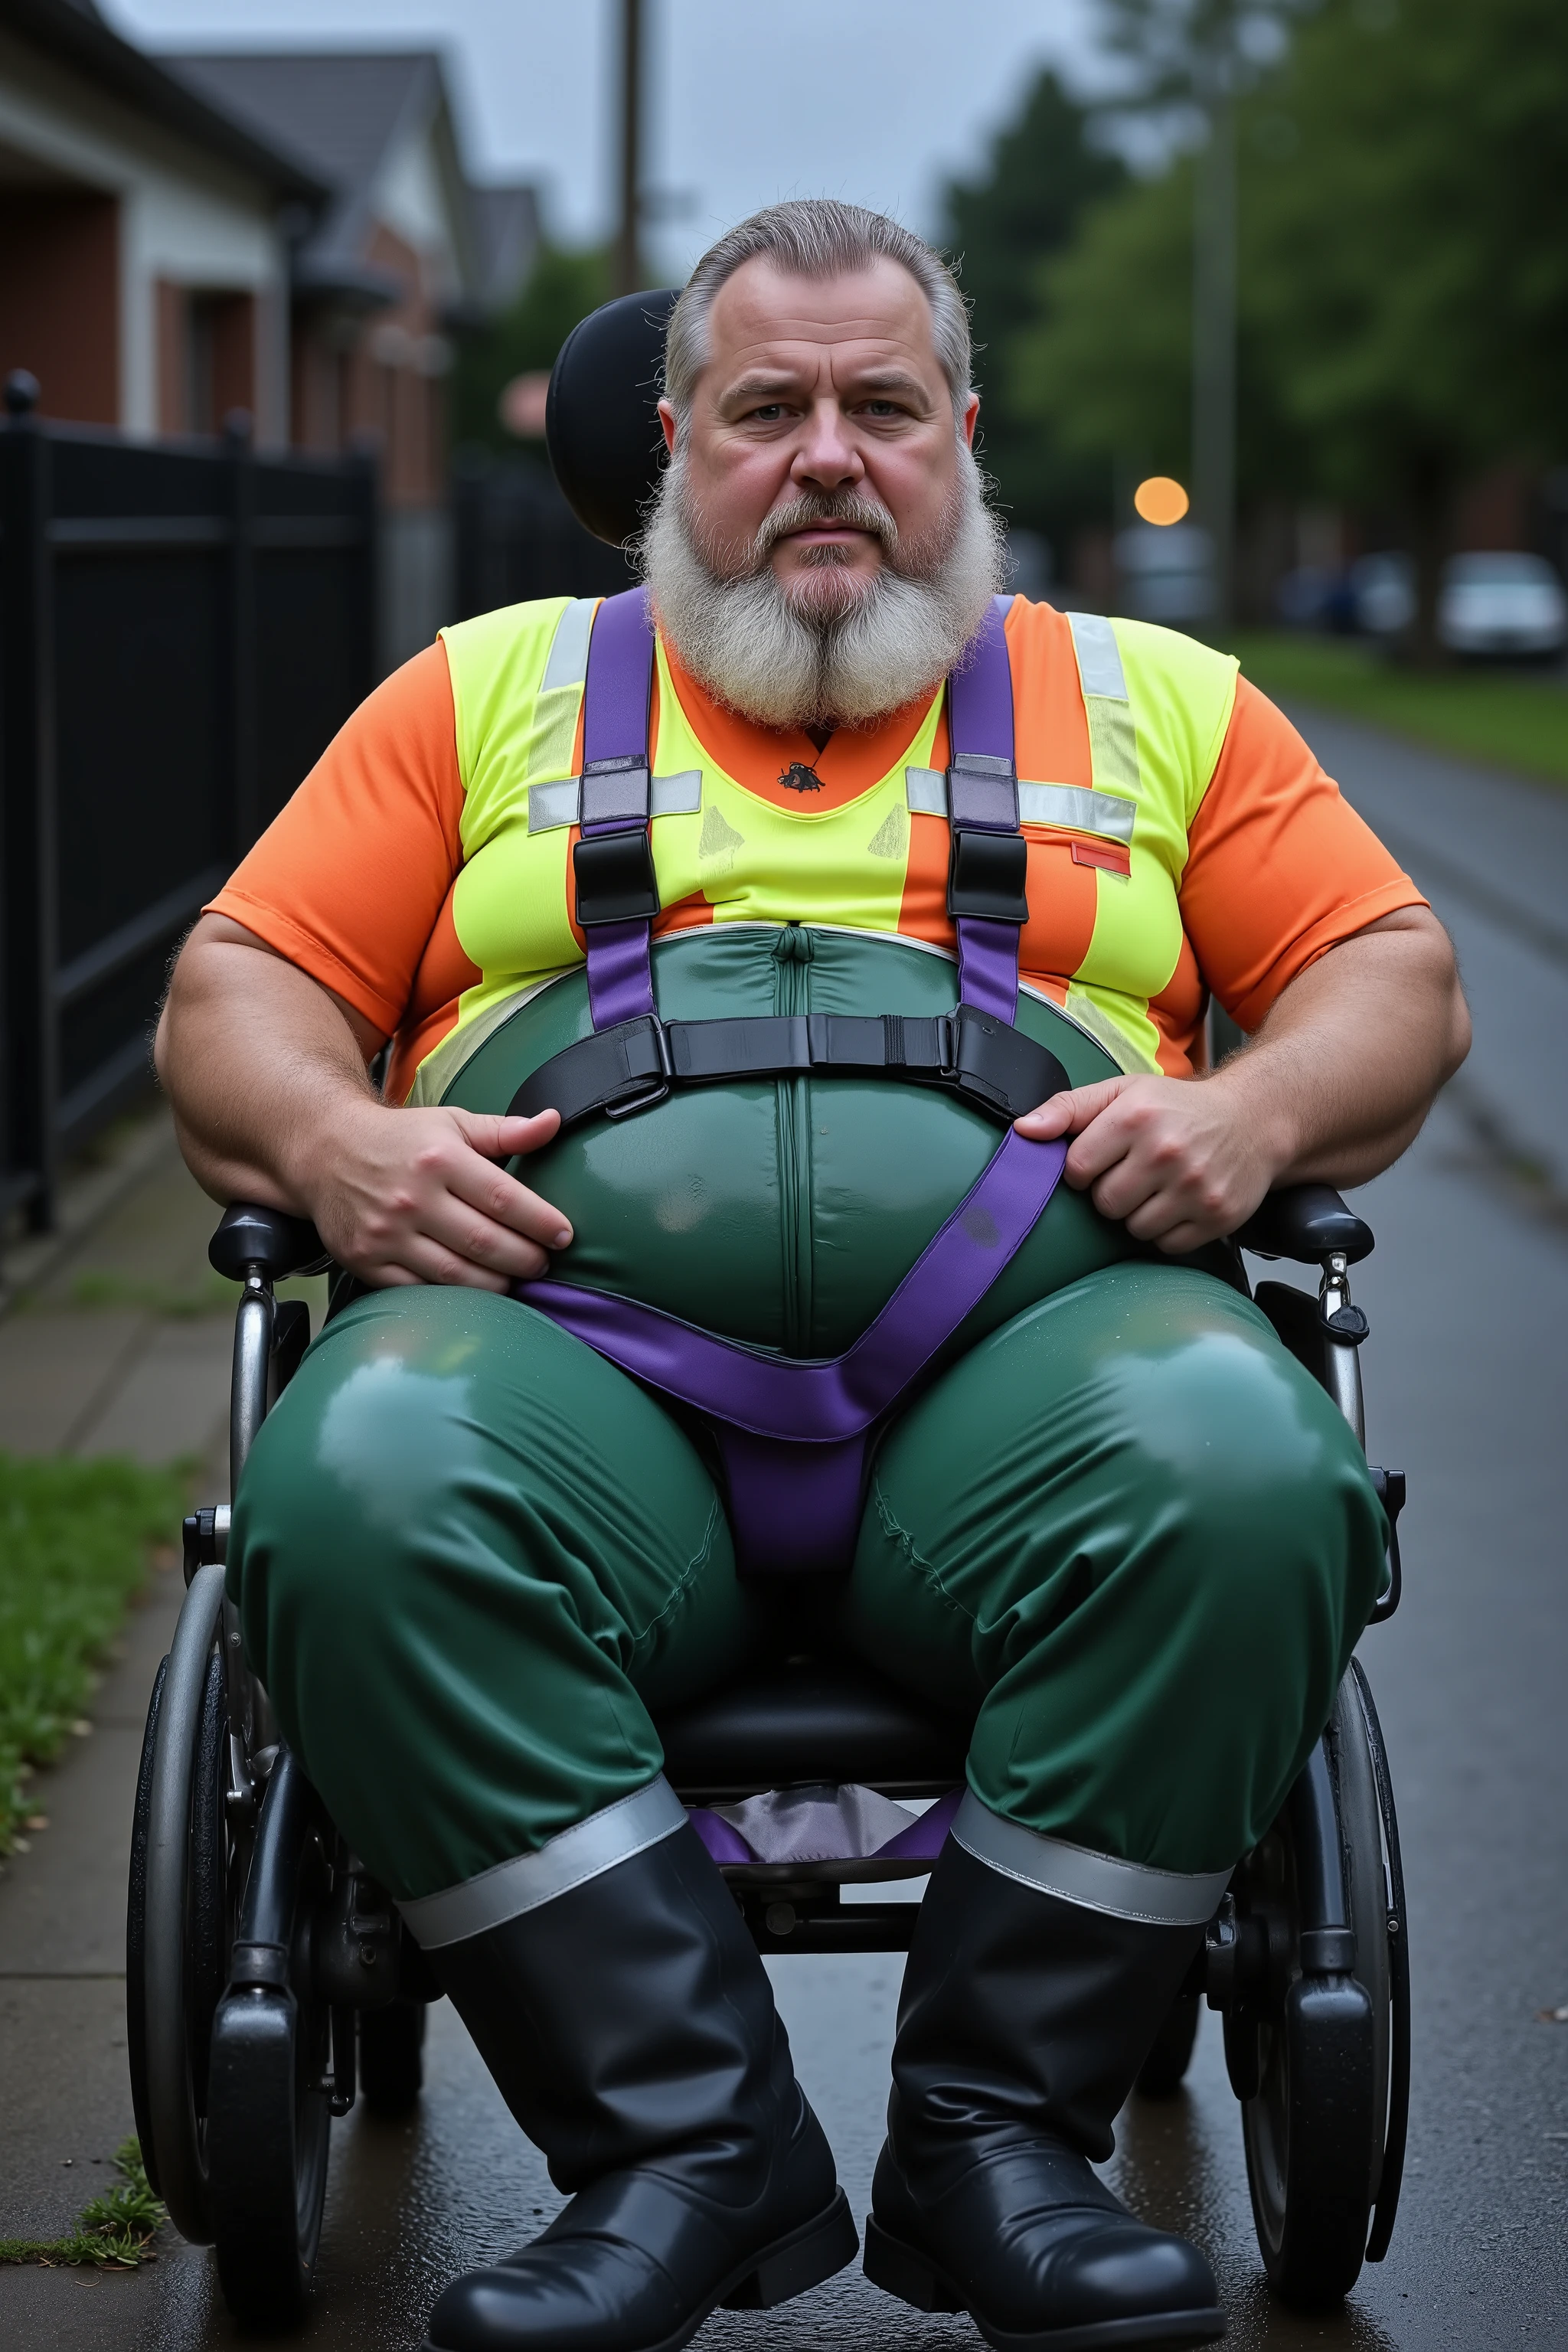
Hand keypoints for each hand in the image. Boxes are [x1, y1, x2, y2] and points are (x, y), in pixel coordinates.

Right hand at [301, 1102, 572, 1290]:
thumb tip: (554, 1122)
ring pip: (455, 1275)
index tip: (563, 1235)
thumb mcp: (452, 1123)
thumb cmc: (400, 1139)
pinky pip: (419, 1290)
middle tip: (543, 1262)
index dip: (541, 1222)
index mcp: (439, 1159)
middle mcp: (412, 1197)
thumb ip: (506, 1130)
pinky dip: (452, 1298)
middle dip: (525, 1259)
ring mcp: (387, 1233)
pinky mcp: (367, 1260)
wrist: (325, 1150)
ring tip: (515, 1279)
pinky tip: (474, 1292)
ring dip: (496, 1284)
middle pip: (485, 1242)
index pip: (505, 1198)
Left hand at [1015, 1073, 1283, 1253]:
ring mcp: (1195, 1187)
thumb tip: (1023, 1130)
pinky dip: (1168, 1230)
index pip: (1076, 1170)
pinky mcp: (1217, 1215)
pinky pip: (1167, 1244)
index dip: (1085, 1169)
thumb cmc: (1179, 1107)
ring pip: (1134, 1228)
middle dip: (1113, 1192)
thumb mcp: (1122, 1093)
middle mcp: (1166, 1151)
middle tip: (1135, 1172)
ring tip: (1159, 1186)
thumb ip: (1068, 1108)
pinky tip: (1179, 1202)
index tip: (1103, 1159)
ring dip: (1140, 1213)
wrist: (1253, 1119)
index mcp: (1135, 1117)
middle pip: (1105, 1204)